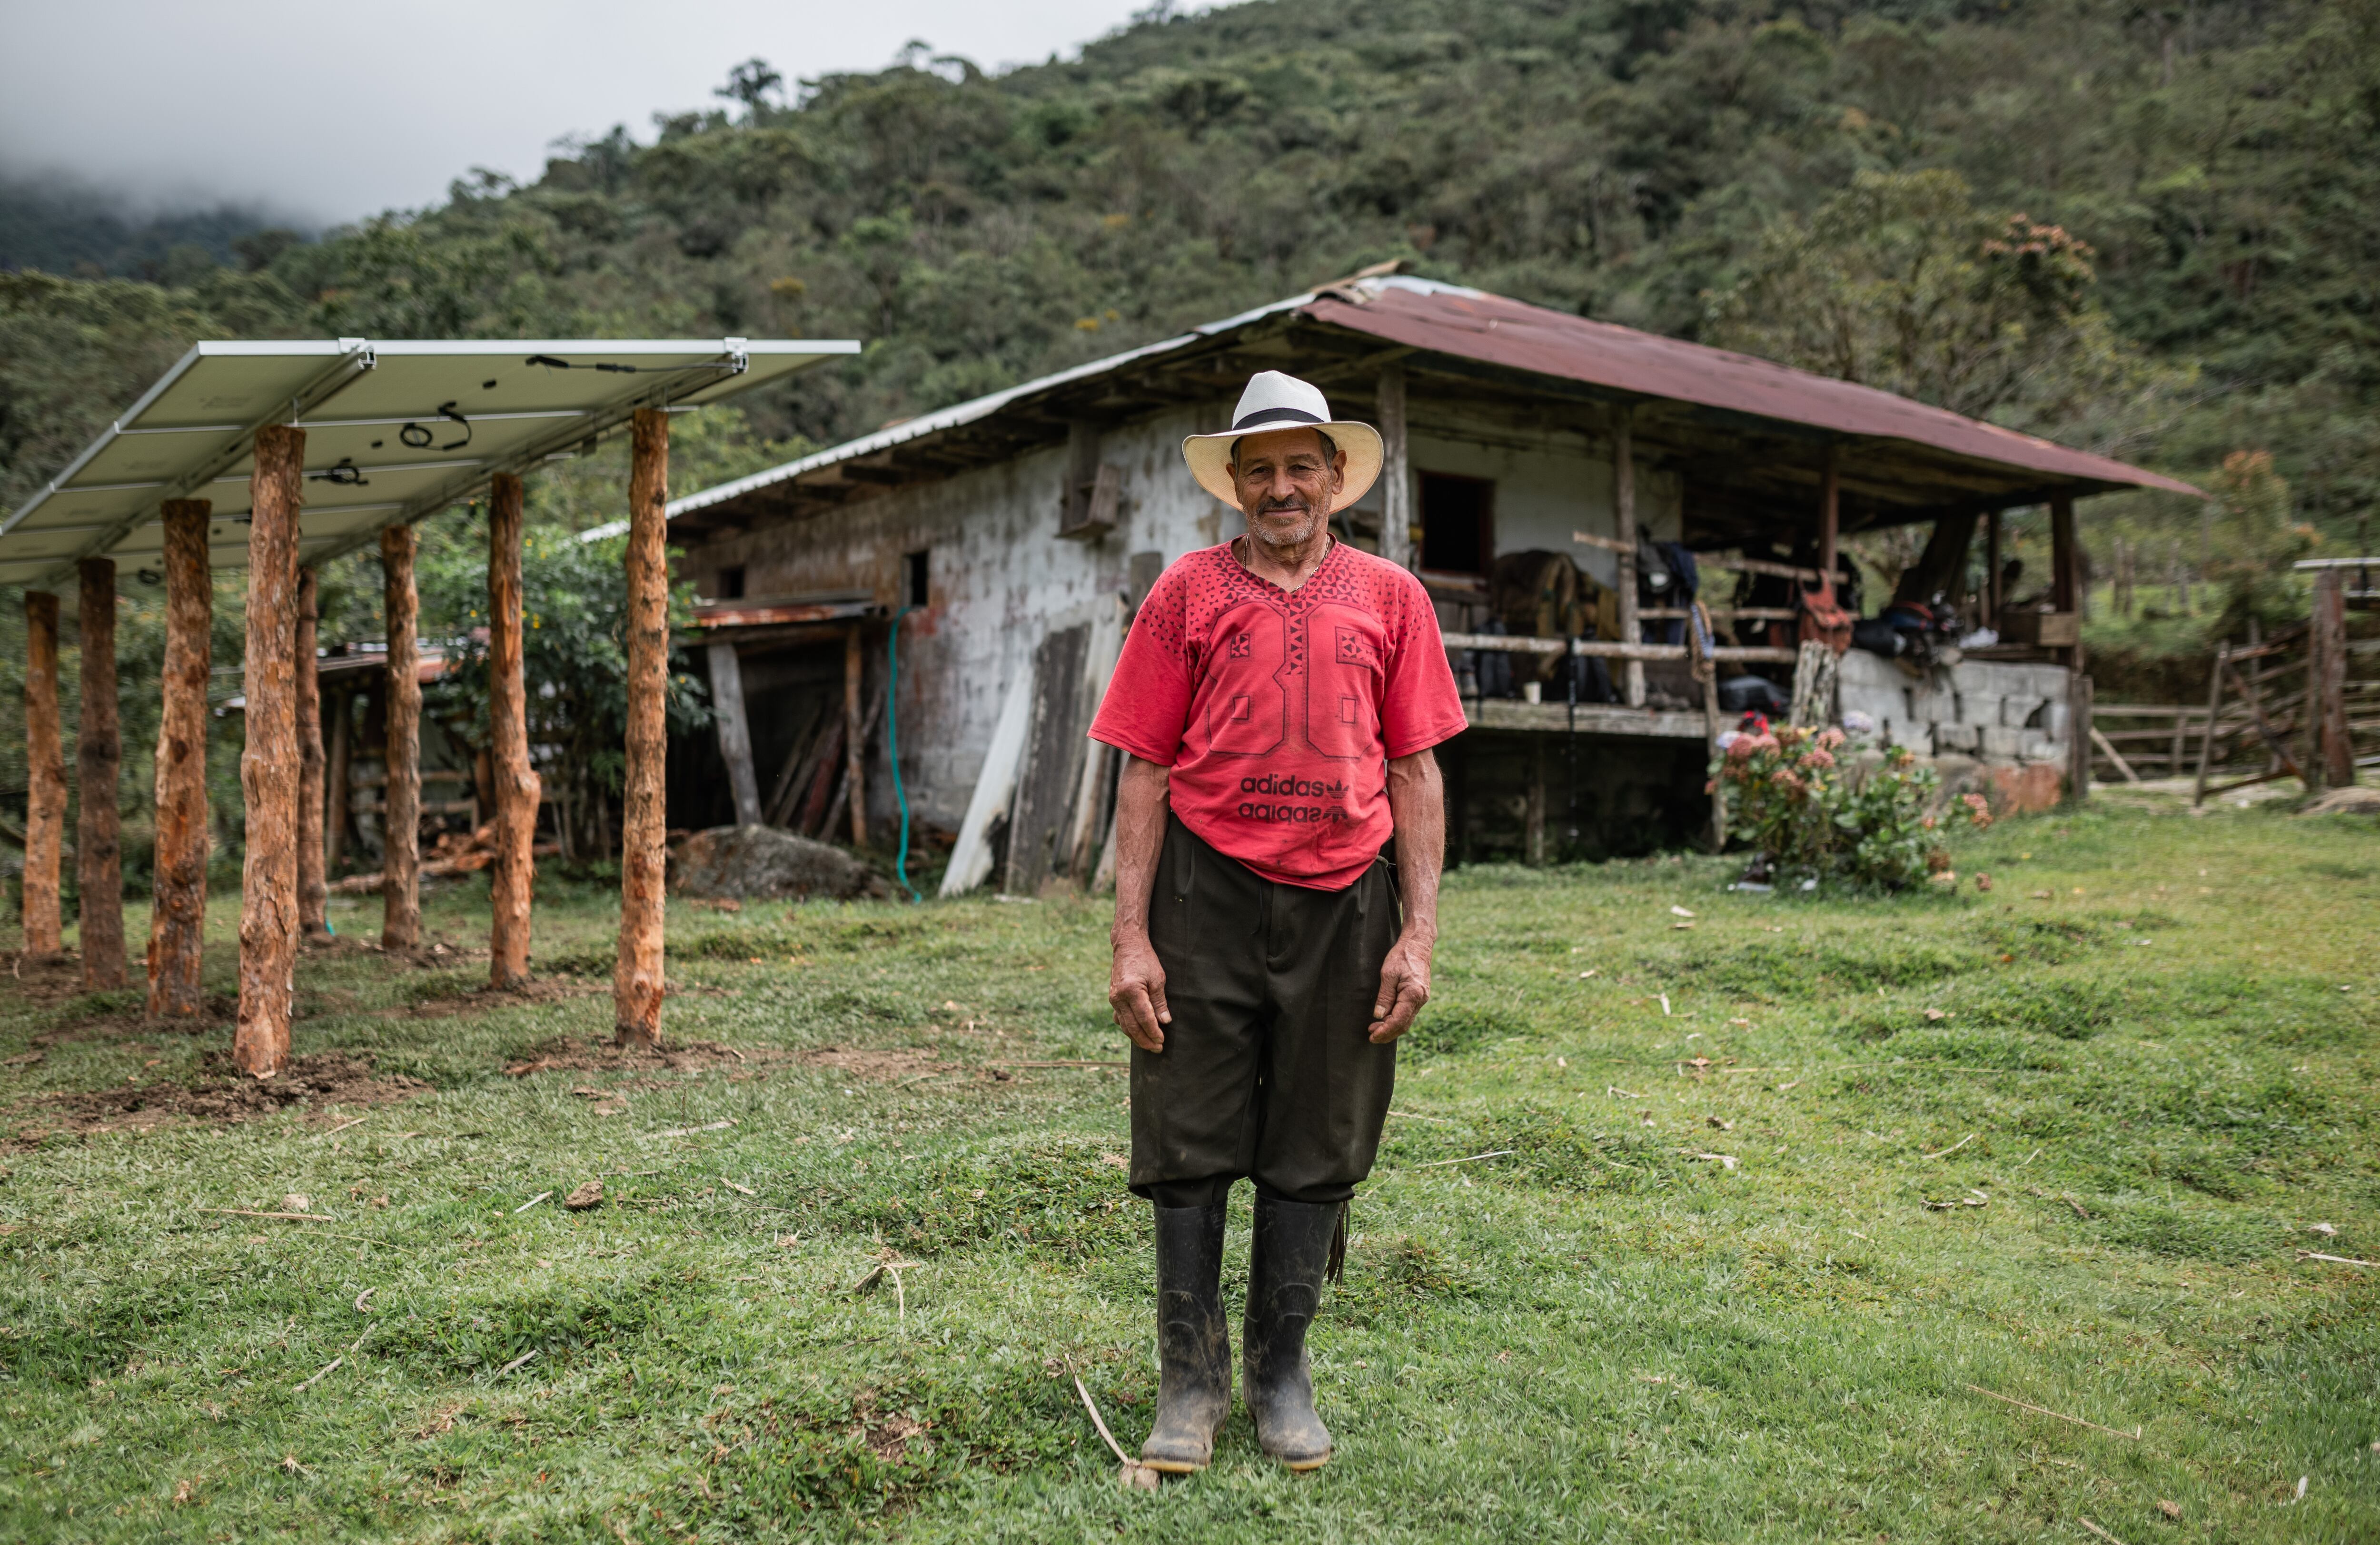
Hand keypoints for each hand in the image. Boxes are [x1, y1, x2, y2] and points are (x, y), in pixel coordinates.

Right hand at [1109, 933, 1169, 1052]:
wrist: (1127, 946)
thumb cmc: (1145, 959)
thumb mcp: (1158, 978)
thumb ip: (1160, 1002)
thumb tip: (1165, 1021)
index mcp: (1131, 991)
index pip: (1144, 1019)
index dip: (1154, 1032)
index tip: (1162, 1041)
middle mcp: (1119, 997)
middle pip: (1132, 1026)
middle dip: (1145, 1040)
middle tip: (1157, 1049)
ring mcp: (1113, 998)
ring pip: (1124, 1025)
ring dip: (1137, 1038)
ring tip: (1149, 1045)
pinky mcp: (1113, 998)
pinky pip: (1120, 1018)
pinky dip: (1128, 1028)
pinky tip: (1137, 1033)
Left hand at [1367, 929, 1433, 1043]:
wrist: (1418, 943)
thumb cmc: (1403, 955)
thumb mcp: (1388, 974)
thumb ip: (1385, 996)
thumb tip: (1379, 1016)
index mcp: (1414, 994)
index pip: (1398, 1020)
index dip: (1384, 1031)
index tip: (1372, 1036)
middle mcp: (1421, 999)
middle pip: (1404, 1024)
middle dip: (1388, 1033)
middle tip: (1372, 1037)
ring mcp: (1422, 998)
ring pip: (1407, 1020)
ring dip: (1392, 1027)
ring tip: (1376, 1029)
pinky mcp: (1420, 995)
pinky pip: (1408, 1012)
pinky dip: (1397, 1019)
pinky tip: (1386, 1019)